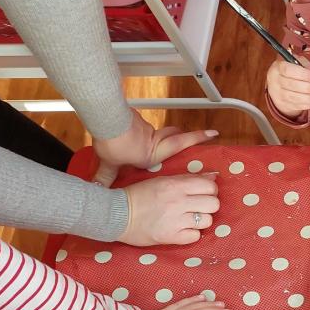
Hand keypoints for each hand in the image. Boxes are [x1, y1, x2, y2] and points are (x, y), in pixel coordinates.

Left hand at [93, 109, 217, 183]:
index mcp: (151, 155)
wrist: (108, 121)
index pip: (177, 146)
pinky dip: (147, 130)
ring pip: (163, 131)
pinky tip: (140, 132)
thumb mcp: (109, 163)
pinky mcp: (137, 121)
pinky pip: (147, 127)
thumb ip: (105, 175)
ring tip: (175, 136)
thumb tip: (97, 188)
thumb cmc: (113, 144)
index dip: (196, 140)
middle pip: (177, 136)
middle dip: (195, 135)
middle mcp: (154, 142)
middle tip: (208, 134)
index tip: (212, 136)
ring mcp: (147, 130)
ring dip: (170, 133)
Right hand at [120, 173, 219, 245]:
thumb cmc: (139, 195)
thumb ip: (188, 179)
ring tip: (188, 219)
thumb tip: (214, 177)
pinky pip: (195, 236)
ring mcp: (175, 220)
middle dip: (208, 206)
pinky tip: (181, 229)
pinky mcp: (171, 237)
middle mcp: (178, 201)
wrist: (115, 214)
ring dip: (200, 220)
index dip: (209, 191)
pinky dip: (191, 234)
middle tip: (196, 207)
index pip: (210, 186)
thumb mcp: (162, 180)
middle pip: (214, 204)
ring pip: (207, 221)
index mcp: (175, 185)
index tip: (201, 194)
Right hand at [266, 56, 309, 118]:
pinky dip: (308, 105)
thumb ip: (308, 67)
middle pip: (291, 85)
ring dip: (309, 99)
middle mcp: (275, 80)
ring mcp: (277, 93)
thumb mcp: (298, 65)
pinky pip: (296, 105)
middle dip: (308, 88)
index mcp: (278, 68)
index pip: (287, 70)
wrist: (279, 86)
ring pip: (293, 97)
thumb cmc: (291, 73)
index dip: (302, 74)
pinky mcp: (282, 104)